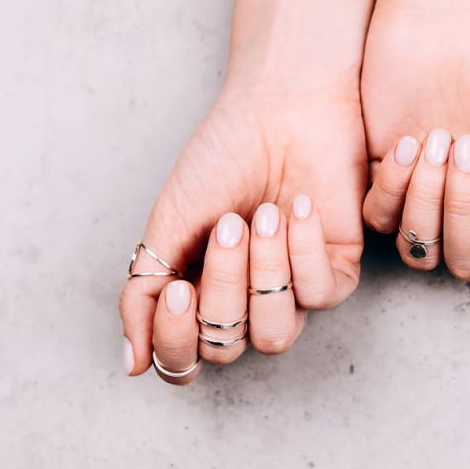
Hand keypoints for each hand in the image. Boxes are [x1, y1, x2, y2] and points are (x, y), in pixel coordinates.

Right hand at [119, 0, 373, 383]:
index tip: (174, 289)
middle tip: (228, 225)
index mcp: (198, 293)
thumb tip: (132, 363)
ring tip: (263, 215)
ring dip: (263, 273)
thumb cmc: (222, 157)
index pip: (183, 360)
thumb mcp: (167, 224)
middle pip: (227, 347)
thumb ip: (142, 292)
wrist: (281, 105)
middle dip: (223, 287)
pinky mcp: (336, 271)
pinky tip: (296, 206)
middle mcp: (244, 301)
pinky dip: (302, 249)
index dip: (176, 338)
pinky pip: (319, 294)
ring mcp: (290, 290)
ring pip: (275, 334)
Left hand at [360, 0, 469, 279]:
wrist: (450, 22)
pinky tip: (408, 141)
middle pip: (468, 262)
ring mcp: (426, 198)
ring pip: (420, 250)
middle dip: (465, 209)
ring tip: (438, 138)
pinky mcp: (384, 181)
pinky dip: (393, 185)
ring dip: (428, 199)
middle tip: (468, 145)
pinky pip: (380, 219)